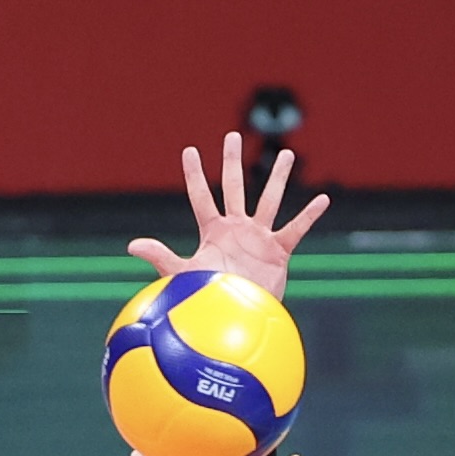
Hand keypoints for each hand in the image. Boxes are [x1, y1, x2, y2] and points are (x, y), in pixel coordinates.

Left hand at [128, 130, 332, 302]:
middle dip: (232, 161)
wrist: (234, 320)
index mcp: (213, 231)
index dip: (195, 174)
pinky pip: (296, 229)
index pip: (201, 196)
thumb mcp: (183, 274)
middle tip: (232, 136)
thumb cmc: (207, 299)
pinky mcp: (278, 251)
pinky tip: (323, 199)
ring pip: (269, 200)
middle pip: (234, 187)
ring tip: (286, 153)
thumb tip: (131, 245)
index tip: (189, 151)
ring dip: (278, 177)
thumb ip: (160, 256)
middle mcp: (236, 228)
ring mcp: (258, 237)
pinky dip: (309, 215)